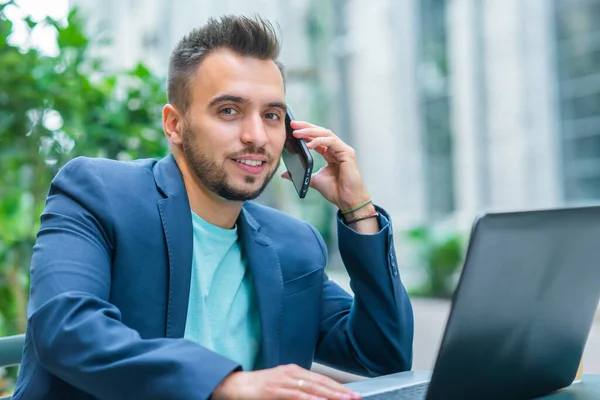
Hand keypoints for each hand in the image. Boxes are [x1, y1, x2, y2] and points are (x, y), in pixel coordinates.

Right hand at [212, 364, 360, 399]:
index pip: (321, 379)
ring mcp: (283, 380)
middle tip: (355, 397)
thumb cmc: (258, 388)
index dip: (337, 386)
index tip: (351, 393)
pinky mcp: (275, 390)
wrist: (234, 386)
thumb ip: (298, 391)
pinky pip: (297, 395)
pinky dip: (311, 399)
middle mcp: (290, 373)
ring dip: (330, 395)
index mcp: (293, 371)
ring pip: (312, 388)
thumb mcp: (281, 386)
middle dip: (339, 390)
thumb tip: (317, 397)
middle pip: (320, 382)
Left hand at [281, 121, 368, 210]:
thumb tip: (284, 174)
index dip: (305, 132)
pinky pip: (332, 141)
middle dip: (306, 127)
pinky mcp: (347, 153)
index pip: (317, 138)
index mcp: (330, 153)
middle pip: (321, 132)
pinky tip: (308, 144)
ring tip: (297, 132)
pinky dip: (319, 141)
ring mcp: (343, 149)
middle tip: (292, 124)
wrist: (348, 201)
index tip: (291, 129)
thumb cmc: (335, 191)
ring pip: (326, 134)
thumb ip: (302, 174)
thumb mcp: (314, 180)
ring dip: (310, 131)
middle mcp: (337, 149)